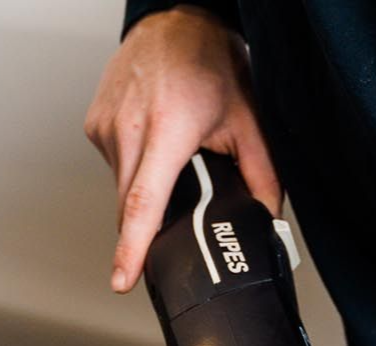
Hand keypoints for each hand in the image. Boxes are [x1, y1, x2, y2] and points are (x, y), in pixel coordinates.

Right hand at [84, 4, 281, 292]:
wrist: (174, 21)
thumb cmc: (208, 62)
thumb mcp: (249, 121)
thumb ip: (264, 177)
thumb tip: (271, 221)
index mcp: (168, 130)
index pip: (144, 203)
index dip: (133, 247)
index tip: (122, 279)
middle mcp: (130, 128)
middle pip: (132, 206)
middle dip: (149, 231)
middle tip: (176, 230)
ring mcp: (107, 126)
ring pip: (123, 189)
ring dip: (148, 193)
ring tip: (175, 163)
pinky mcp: (94, 125)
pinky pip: (116, 168)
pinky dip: (136, 172)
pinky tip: (157, 151)